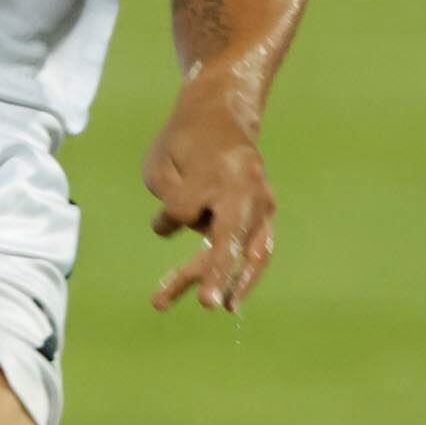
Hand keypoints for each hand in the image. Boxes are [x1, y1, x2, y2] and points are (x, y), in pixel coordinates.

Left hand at [144, 78, 276, 313]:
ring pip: (250, 250)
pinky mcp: (263, 216)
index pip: (188, 206)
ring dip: (229, 281)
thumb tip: (174, 230)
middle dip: (218, 272)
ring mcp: (261, 203)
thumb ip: (171, 199)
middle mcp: (246, 188)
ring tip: (211, 306)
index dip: (171, 215)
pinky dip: (245, 276)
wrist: (221, 118)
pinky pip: (258, 250)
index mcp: (217, 169)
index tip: (163, 221)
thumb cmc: (183, 142)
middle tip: (205, 303)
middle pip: (230, 236)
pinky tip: (232, 302)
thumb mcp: (162, 163)